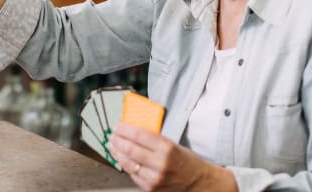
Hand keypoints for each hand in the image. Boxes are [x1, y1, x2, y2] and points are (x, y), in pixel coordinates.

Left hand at [110, 123, 236, 191]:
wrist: (199, 183)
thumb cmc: (188, 162)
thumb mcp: (173, 145)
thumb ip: (153, 139)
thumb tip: (132, 130)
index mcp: (167, 148)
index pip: (139, 134)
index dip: (125, 128)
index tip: (118, 125)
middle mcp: (160, 164)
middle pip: (130, 148)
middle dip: (117, 140)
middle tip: (112, 134)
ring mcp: (154, 178)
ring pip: (128, 163)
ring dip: (117, 153)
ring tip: (113, 146)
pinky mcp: (150, 188)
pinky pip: (132, 175)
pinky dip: (125, 166)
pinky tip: (122, 159)